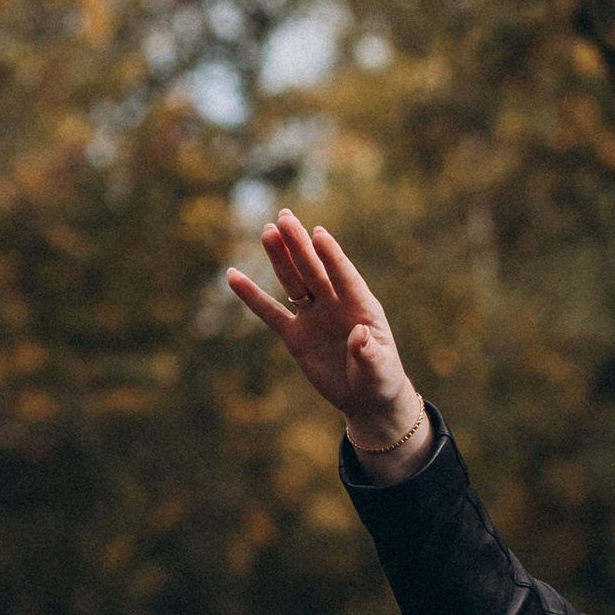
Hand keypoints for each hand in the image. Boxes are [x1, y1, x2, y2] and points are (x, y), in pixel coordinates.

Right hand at [223, 211, 432, 477]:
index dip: (332, 257)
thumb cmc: (381, 380)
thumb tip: (358, 335)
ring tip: (268, 230)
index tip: (319, 234)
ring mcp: (313, 316)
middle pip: (314, 270)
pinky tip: (233, 276)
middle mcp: (335, 304)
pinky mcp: (295, 335)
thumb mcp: (380, 371)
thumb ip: (369, 354)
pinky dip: (251, 295)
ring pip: (294, 282)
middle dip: (300, 245)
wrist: (366, 398)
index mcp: (361, 306)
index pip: (344, 276)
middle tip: (285, 216)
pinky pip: (269, 312)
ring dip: (281, 258)